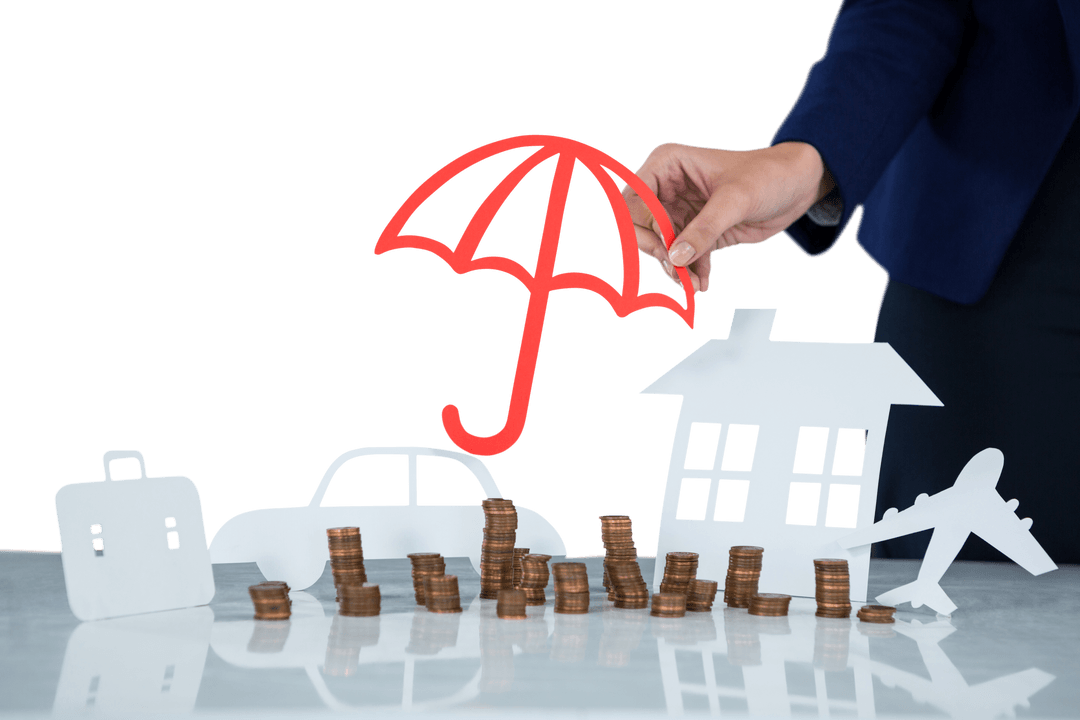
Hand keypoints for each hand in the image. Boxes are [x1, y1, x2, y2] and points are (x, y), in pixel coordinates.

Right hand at [623, 141, 833, 292]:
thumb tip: (675, 258)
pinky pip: (683, 259)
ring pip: (661, 248)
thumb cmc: (768, 175)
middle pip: (641, 228)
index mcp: (667, 166)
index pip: (633, 199)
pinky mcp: (696, 234)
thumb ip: (704, 229)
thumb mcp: (736, 200)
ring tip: (693, 284)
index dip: (642, 225)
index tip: (665, 245)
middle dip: (658, 253)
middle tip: (678, 272)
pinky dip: (690, 273)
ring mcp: (680, 213)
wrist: (797, 186)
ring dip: (675, 269)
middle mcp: (667, 189)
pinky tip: (703, 285)